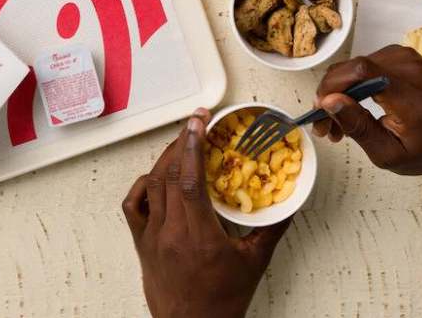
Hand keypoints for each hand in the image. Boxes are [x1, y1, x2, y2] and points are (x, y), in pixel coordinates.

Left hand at [123, 109, 290, 317]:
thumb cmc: (222, 301)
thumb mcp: (254, 263)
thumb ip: (271, 230)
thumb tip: (288, 204)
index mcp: (200, 237)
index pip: (190, 181)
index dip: (193, 146)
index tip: (199, 122)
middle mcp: (172, 234)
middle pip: (170, 175)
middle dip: (182, 142)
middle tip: (195, 122)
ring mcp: (152, 237)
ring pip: (152, 185)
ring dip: (165, 159)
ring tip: (181, 143)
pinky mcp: (141, 243)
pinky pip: (133, 206)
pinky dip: (143, 185)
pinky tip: (155, 176)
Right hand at [313, 45, 421, 176]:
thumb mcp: (391, 155)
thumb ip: (359, 128)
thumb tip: (329, 102)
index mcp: (412, 98)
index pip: (362, 71)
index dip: (333, 85)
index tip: (321, 109)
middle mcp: (411, 70)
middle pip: (353, 67)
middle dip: (330, 93)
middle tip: (323, 125)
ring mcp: (408, 58)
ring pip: (354, 66)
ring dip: (340, 91)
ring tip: (339, 121)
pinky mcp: (402, 54)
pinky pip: (364, 64)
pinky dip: (353, 84)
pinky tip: (353, 105)